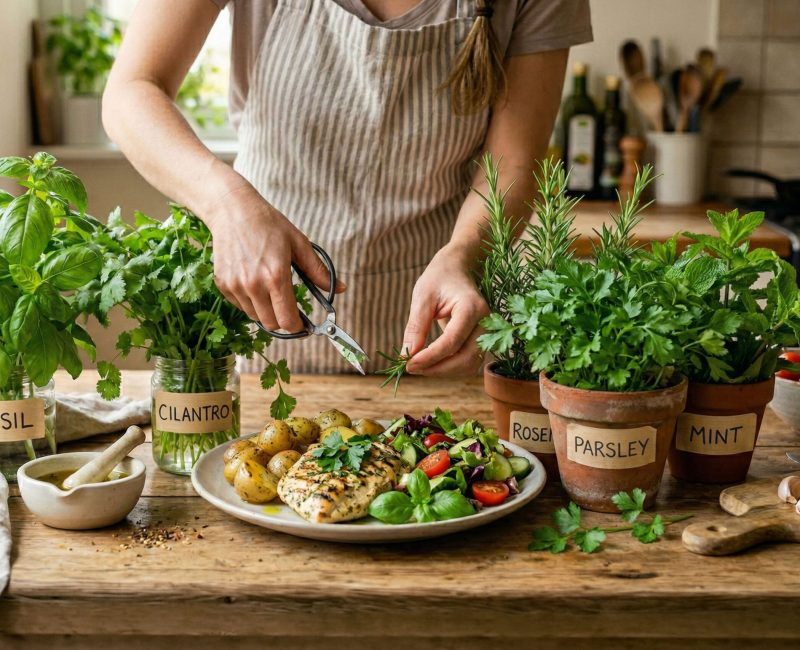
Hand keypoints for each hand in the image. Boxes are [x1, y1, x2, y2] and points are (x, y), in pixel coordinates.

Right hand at [204, 183, 343, 331]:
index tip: (302, 325)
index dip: (298, 327)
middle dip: (283, 320)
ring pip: (255, 317)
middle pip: (272, 324)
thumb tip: (343, 289)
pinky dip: (250, 301)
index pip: (287, 320)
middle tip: (288, 307)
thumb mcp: (299, 244)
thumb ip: (318, 271)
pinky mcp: (223, 284)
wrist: (233, 210)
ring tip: (269, 288)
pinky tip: (254, 281)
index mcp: (276, 276)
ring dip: (266, 310)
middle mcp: (254, 285)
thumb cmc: (268, 224)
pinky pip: (240, 305)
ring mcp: (236, 286)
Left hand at [402, 246, 488, 376]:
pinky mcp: (482, 340)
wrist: (459, 268)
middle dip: (437, 369)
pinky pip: (468, 363)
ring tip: (419, 365)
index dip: (429, 357)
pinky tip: (431, 363)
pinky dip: (450, 368)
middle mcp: (486, 323)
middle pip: (465, 359)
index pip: (452, 341)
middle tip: (411, 368)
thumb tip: (407, 355)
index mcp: (472, 307)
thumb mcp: (423, 297)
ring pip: (469, 366)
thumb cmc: (440, 278)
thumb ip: (416, 327)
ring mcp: (487, 333)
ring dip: (444, 372)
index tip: (407, 364)